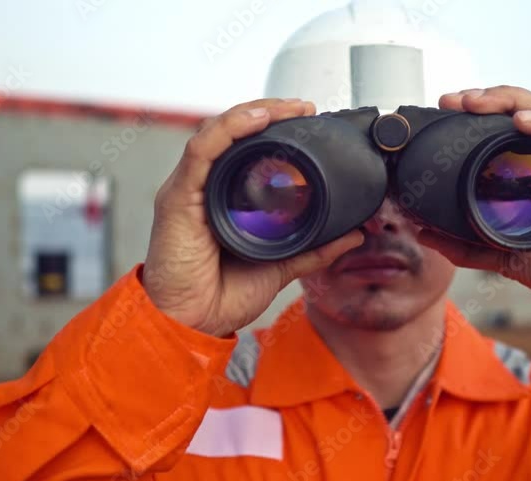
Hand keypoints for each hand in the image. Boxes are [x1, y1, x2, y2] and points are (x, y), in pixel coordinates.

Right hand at [142, 99, 363, 336]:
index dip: (275, 129)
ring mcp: (190, 189)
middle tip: (304, 107)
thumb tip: (352, 236)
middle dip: (268, 113)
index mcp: (224, 199)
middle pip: (233, 133)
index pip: (247, 150)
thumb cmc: (219, 296)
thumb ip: (313, 249)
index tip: (308, 119)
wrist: (190, 324)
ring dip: (253, 113)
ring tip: (285, 107)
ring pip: (218, 132)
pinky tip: (254, 120)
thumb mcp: (279, 267)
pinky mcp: (178, 197)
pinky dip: (228, 130)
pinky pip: (201, 151)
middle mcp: (205, 187)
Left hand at [420, 85, 530, 302]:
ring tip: (479, 103)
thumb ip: (467, 245)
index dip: (475, 114)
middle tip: (454, 100)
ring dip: (510, 101)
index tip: (445, 110)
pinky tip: (523, 122)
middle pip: (520, 109)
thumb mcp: (506, 255)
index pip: (502, 127)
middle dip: (485, 99)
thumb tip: (424, 233)